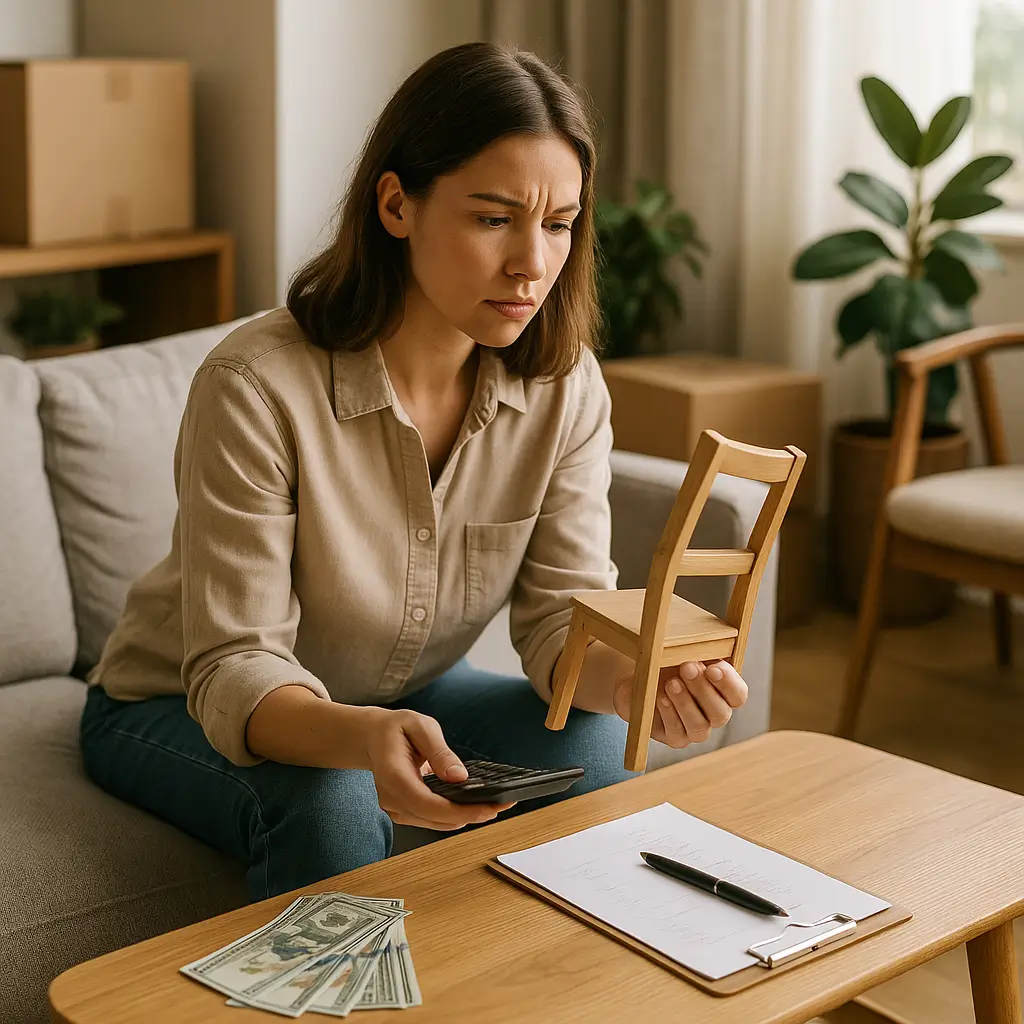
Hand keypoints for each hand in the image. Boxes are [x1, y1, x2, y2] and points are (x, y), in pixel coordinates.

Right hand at [362, 708, 514, 829]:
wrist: (373, 738)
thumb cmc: (396, 728)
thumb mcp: (420, 726)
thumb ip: (439, 752)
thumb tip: (460, 777)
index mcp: (393, 774)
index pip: (427, 804)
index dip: (459, 811)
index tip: (488, 808)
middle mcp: (391, 798)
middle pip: (435, 818)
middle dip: (471, 815)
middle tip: (504, 803)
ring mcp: (396, 808)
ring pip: (437, 823)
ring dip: (465, 817)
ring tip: (494, 804)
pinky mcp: (405, 811)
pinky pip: (433, 819)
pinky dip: (455, 814)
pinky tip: (474, 805)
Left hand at [612, 660, 747, 748]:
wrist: (637, 674)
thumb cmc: (666, 661)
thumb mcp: (684, 653)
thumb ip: (700, 652)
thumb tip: (703, 653)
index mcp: (723, 692)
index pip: (738, 695)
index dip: (728, 684)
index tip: (713, 668)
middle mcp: (713, 714)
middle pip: (721, 713)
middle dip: (703, 690)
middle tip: (686, 668)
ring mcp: (694, 729)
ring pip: (699, 726)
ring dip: (685, 703)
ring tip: (671, 683)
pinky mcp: (674, 738)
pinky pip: (677, 733)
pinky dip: (669, 714)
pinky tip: (661, 698)